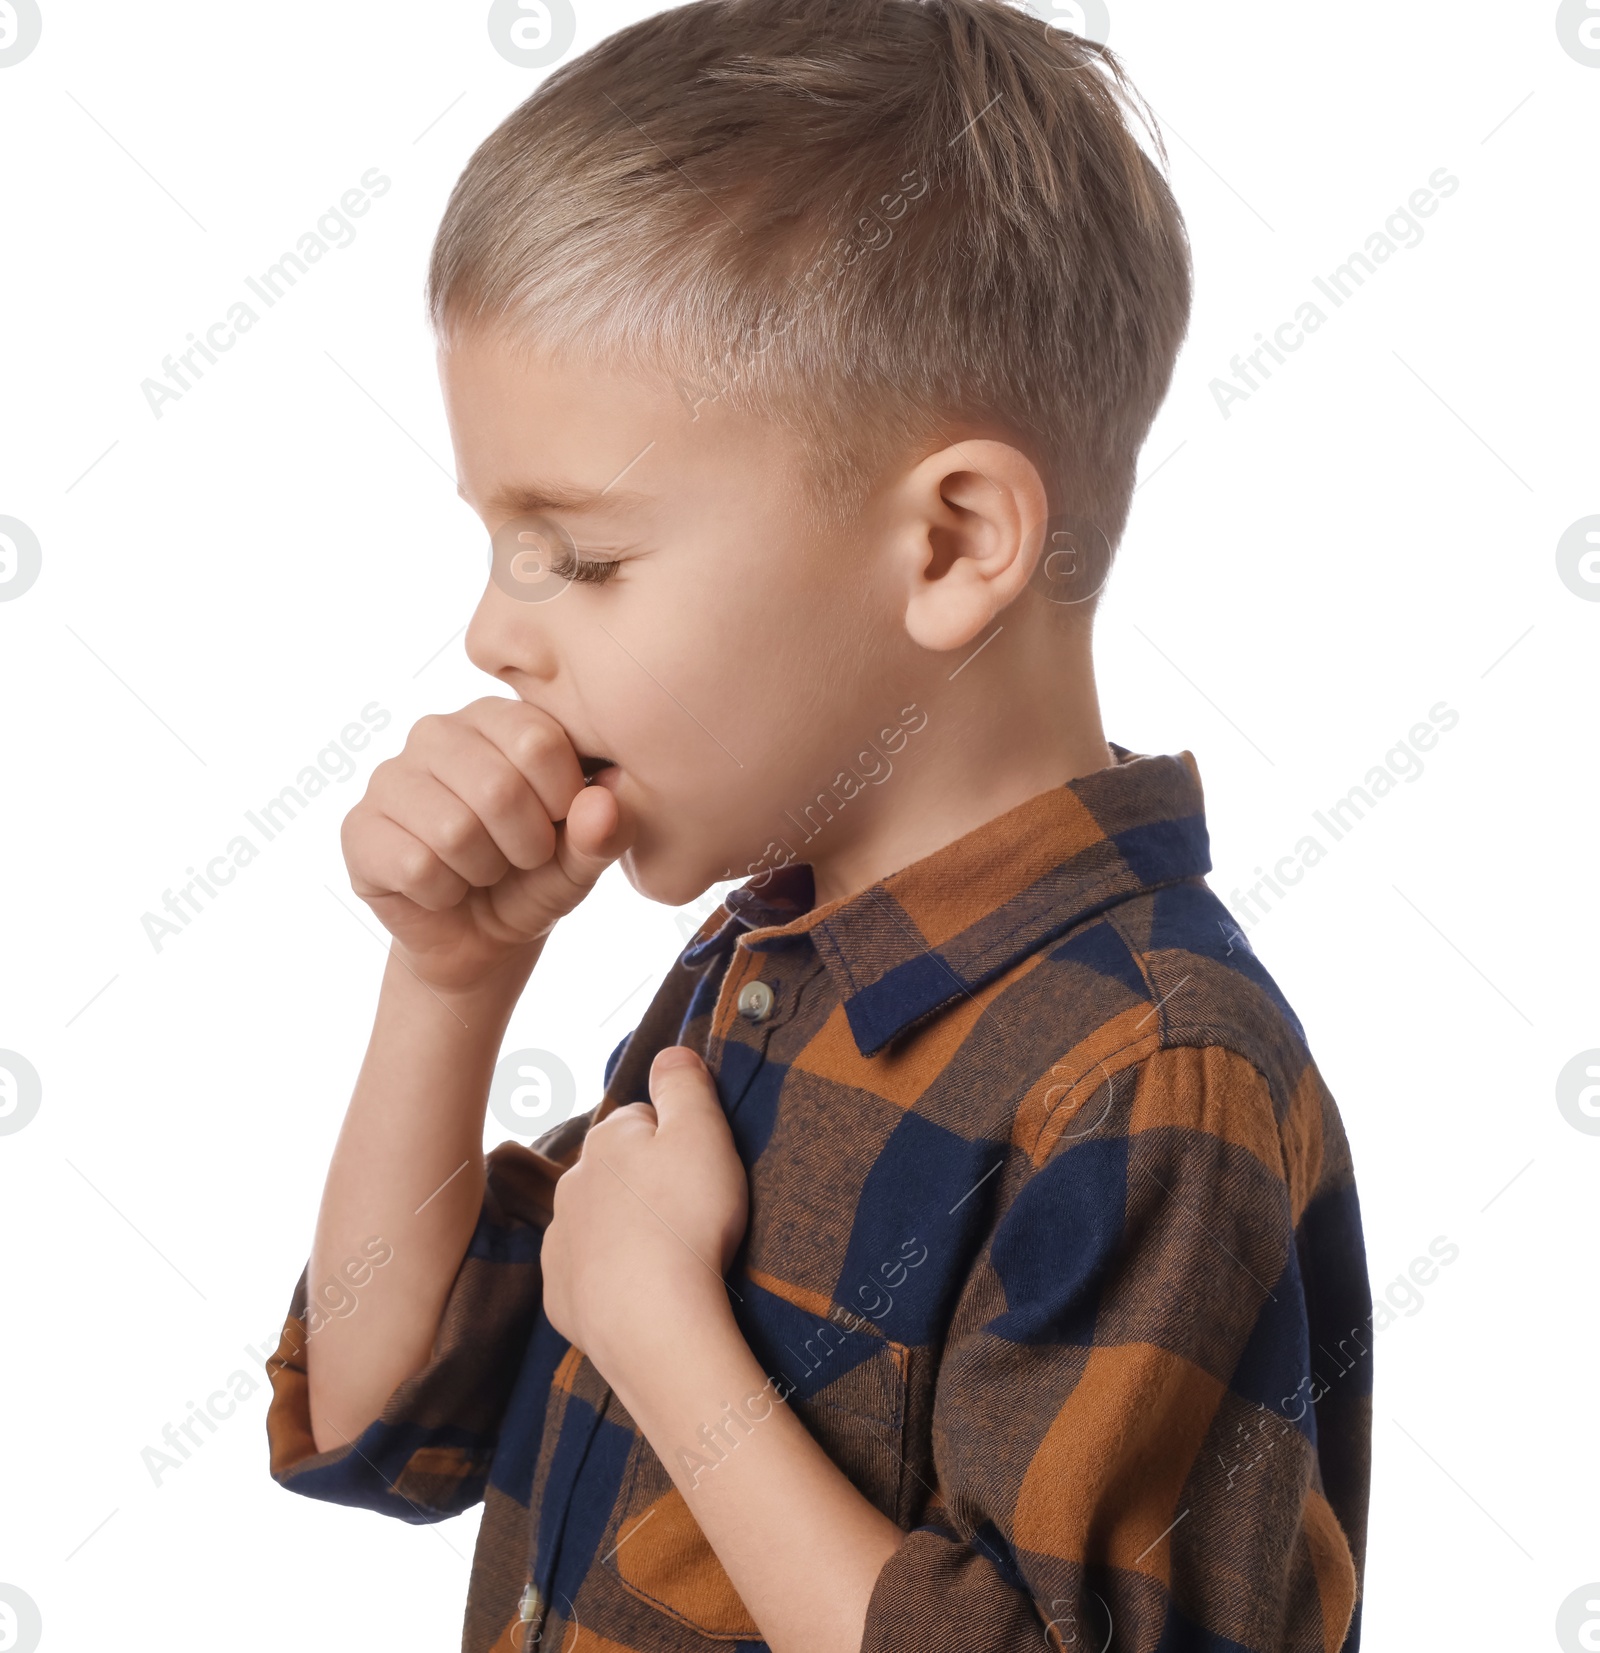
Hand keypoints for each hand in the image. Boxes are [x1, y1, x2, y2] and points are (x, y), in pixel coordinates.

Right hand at [341, 696, 631, 992]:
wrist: (478, 938)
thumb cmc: (535, 878)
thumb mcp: (583, 860)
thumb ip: (606, 831)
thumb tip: (606, 801)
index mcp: (499, 718)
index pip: (540, 741)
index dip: (561, 802)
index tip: (557, 825)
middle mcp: (438, 732)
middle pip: (497, 787)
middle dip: (525, 845)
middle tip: (520, 859)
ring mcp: (390, 776)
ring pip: (454, 831)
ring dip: (483, 872)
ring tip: (481, 870)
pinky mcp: (359, 828)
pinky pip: (415, 866)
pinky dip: (444, 894)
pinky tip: (442, 887)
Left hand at [541, 1047, 748, 1382]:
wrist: (654, 1324)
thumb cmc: (686, 1220)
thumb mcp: (704, 1133)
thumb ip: (685, 1084)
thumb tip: (669, 1052)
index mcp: (607, 1139)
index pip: (643, 1119)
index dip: (680, 1140)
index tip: (703, 1170)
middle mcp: (571, 1183)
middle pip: (619, 1171)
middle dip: (650, 1185)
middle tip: (694, 1215)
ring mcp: (560, 1241)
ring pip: (600, 1222)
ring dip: (630, 1231)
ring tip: (673, 1258)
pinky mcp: (561, 1294)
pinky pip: (590, 1274)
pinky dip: (614, 1278)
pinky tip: (646, 1291)